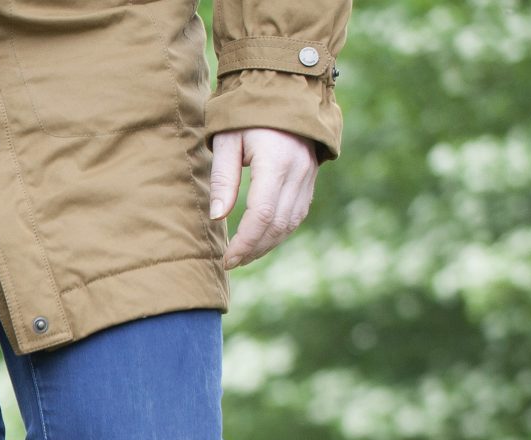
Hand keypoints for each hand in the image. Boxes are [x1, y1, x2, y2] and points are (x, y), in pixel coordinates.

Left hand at [210, 127, 318, 268]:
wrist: (284, 87)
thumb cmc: (247, 114)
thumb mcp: (227, 141)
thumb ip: (223, 179)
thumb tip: (218, 218)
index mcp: (276, 162)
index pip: (262, 215)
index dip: (244, 242)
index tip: (227, 258)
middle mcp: (298, 171)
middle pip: (279, 224)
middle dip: (255, 248)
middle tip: (231, 261)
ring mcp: (309, 174)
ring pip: (292, 221)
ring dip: (269, 243)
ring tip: (244, 255)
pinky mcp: (311, 176)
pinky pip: (299, 211)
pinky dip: (281, 230)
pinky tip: (262, 238)